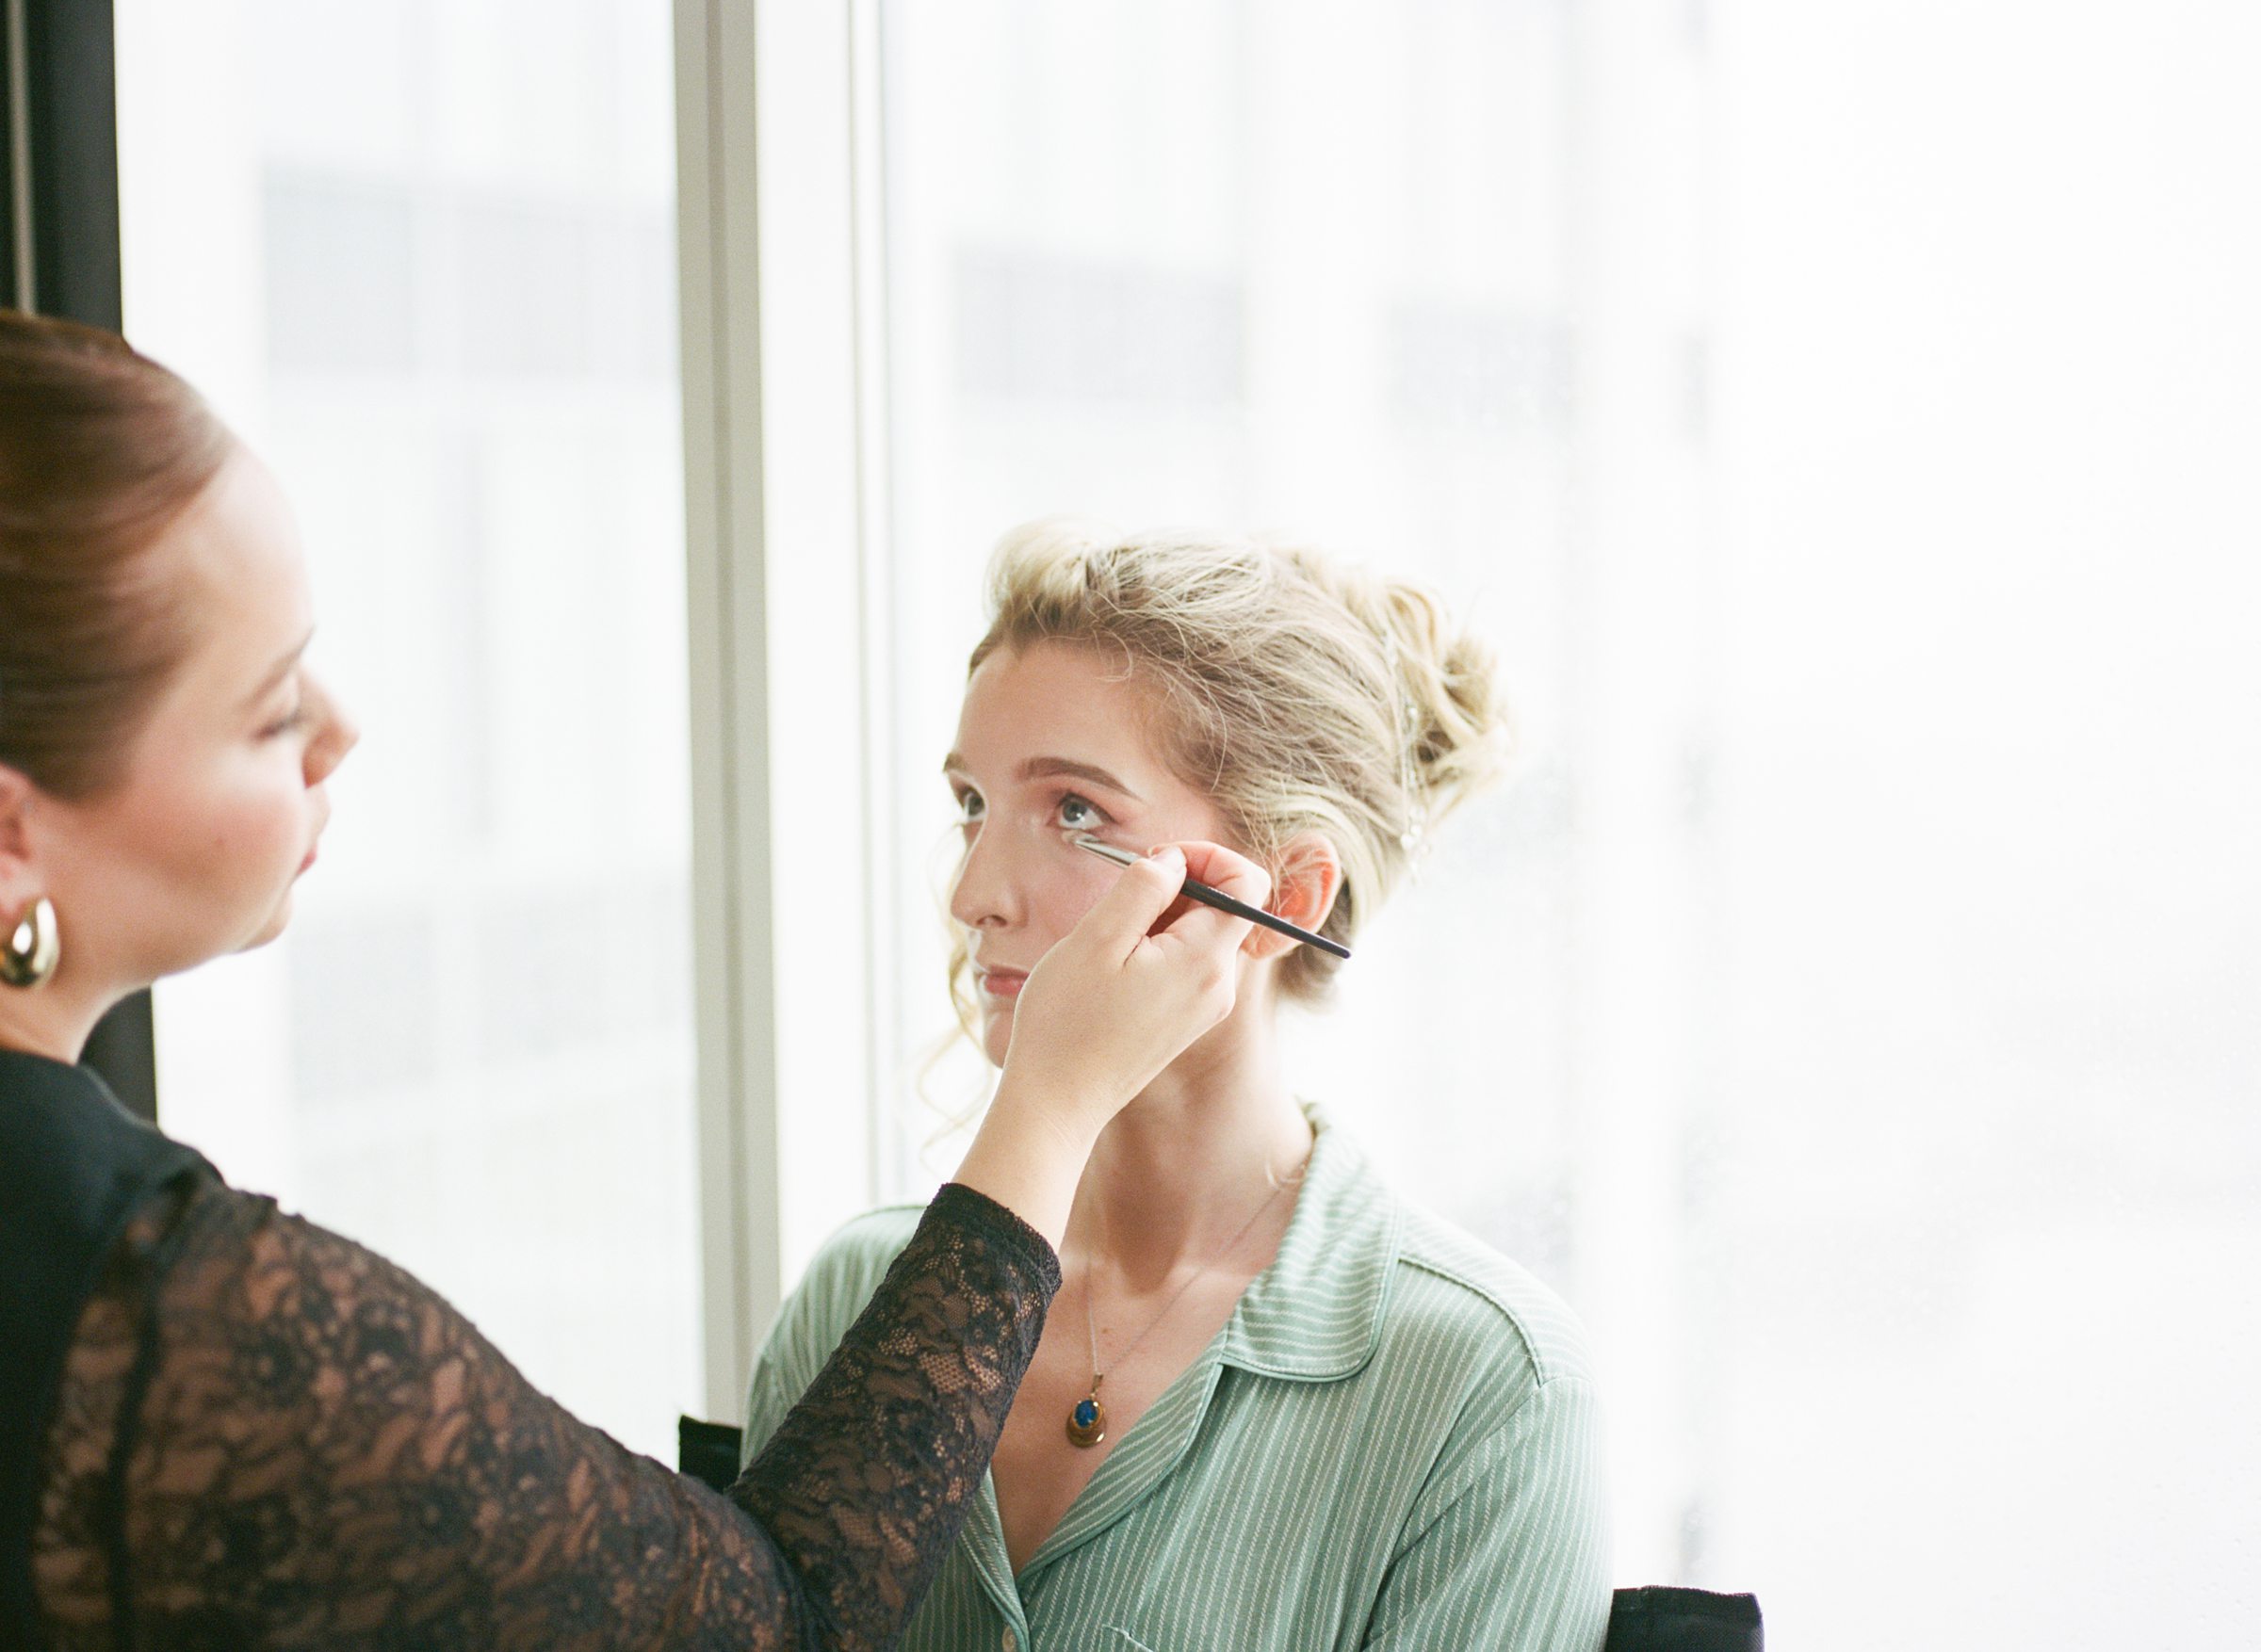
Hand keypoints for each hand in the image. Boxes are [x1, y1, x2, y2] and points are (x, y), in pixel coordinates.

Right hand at [951, 840, 1267, 1244]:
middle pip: (1222, 906)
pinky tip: (1113, 968)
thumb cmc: (1067, 1023)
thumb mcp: (1098, 938)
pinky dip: (1155, 948)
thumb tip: (1175, 860)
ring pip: (1199, 933)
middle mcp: (1218, 985)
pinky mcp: (1186, 1020)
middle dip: (1175, 886)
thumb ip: (1144, 887)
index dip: (1207, 856)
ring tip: (1109, 941)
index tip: (1156, 862)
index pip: (1247, 883)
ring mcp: (1205, 1006)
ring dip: (1159, 918)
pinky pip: (1185, 963)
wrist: (1056, 1104)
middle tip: (1120, 901)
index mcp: (1205, 960)